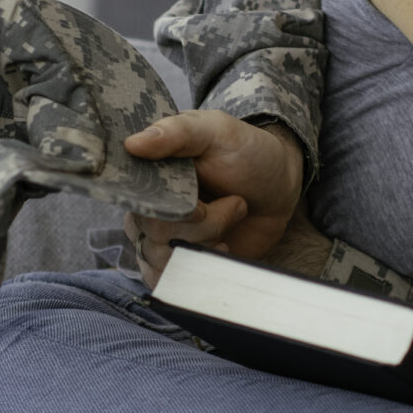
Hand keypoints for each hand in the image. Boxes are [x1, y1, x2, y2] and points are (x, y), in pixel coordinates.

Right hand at [120, 111, 305, 287]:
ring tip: (231, 223)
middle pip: (152, 233)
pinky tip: (222, 251)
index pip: (133, 199)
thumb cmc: (248, 153)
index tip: (199, 206)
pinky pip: (166, 282)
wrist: (279, 189)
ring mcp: (161, 237)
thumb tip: (133, 144)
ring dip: (206, 246)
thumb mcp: (217, 130)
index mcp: (148, 173)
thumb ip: (178, 132)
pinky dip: (197, 272)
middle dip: (202, 225)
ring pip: (162, 260)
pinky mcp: (178, 263)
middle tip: (234, 204)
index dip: (166, 208)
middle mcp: (148, 206)